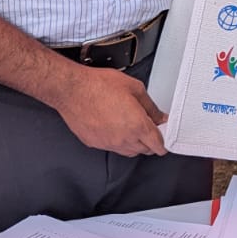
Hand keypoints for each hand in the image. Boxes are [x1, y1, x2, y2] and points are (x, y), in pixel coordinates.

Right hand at [52, 66, 168, 156]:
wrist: (72, 90)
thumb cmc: (99, 85)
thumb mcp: (135, 88)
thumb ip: (150, 106)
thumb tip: (159, 116)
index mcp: (137, 125)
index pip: (158, 145)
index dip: (163, 143)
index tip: (164, 138)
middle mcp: (124, 139)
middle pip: (145, 150)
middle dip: (150, 142)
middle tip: (149, 128)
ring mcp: (108, 143)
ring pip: (129, 152)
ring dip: (135, 143)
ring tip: (132, 127)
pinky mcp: (95, 144)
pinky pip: (112, 148)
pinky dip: (118, 142)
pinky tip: (116, 128)